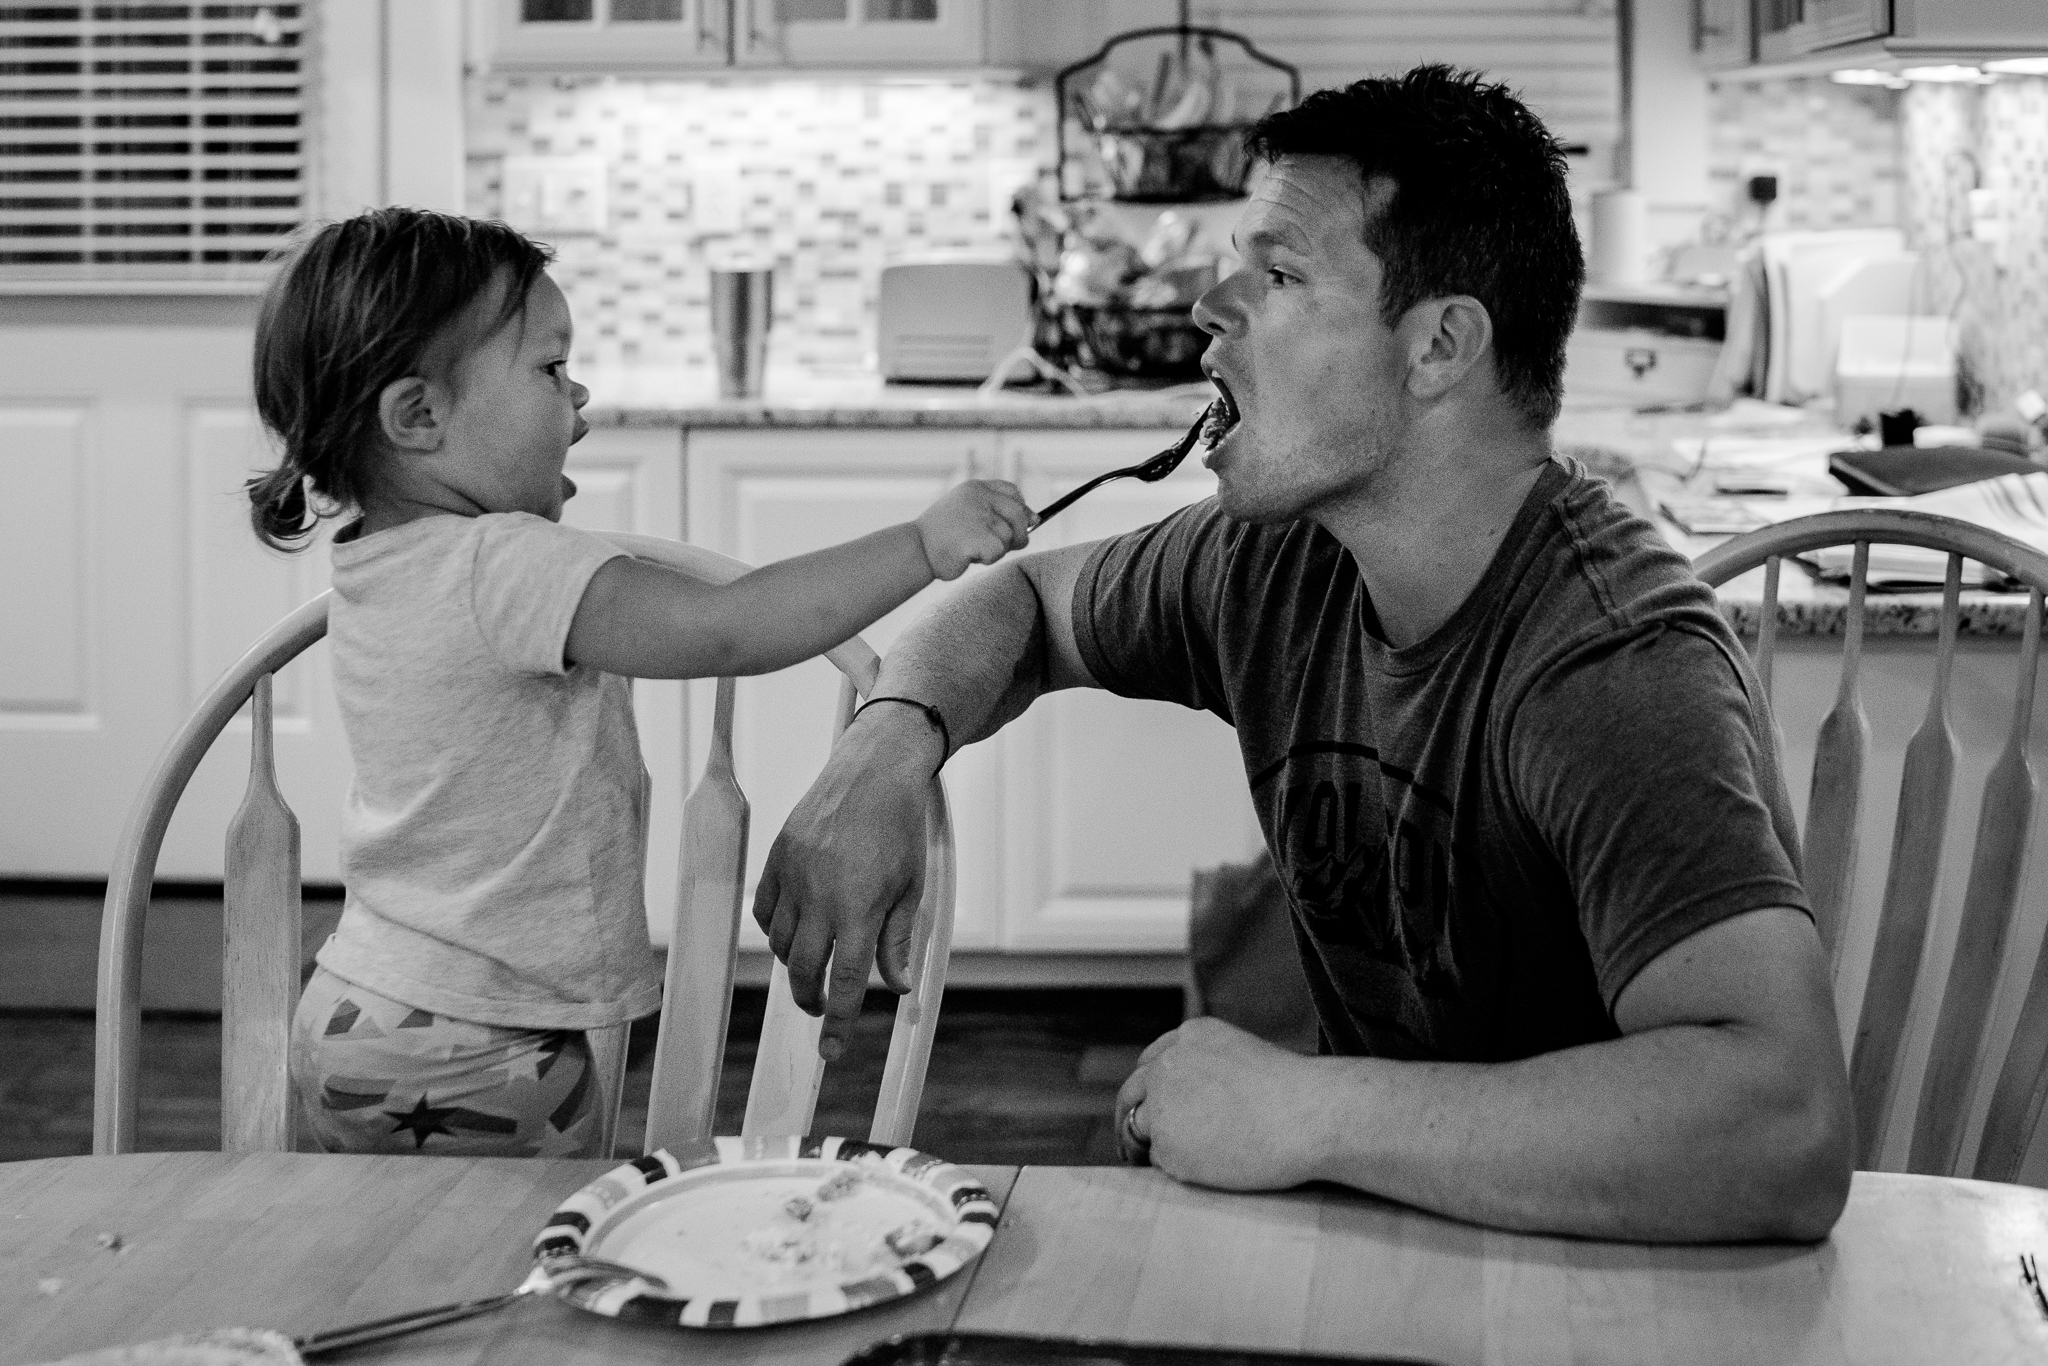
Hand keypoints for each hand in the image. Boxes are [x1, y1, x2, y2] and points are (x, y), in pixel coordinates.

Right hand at [752, 716, 934, 1059]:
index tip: (831, 1052)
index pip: (845, 982)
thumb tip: (897, 988)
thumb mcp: (912, 889)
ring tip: (815, 963)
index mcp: (860, 909)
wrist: (873, 770)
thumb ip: (898, 941)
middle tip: (822, 1008)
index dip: (839, 1023)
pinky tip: (794, 931)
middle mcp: (820, 897)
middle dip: (810, 999)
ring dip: (795, 963)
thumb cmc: (900, 831)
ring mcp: (793, 876)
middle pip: (802, 970)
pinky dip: (775, 930)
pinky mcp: (776, 858)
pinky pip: (764, 911)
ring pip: (780, 943)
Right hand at [914, 480, 1031, 580]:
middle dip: (1018, 534)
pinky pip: (998, 551)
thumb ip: (996, 513)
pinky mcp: (977, 536)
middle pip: (1018, 514)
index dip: (1022, 508)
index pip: (1012, 492)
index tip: (1026, 522)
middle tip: (1003, 547)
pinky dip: (988, 559)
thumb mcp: (967, 514)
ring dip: (997, 549)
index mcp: (975, 488)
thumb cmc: (942, 537)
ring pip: (1008, 537)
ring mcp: (978, 515)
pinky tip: (969, 556)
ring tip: (972, 549)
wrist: (915, 549)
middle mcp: (978, 497)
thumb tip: (1035, 520)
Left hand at [1115, 1016, 1328, 1189]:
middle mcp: (1167, 1065)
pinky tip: (1218, 1165)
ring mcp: (1162, 1105)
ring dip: (1160, 1144)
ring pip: (1142, 1129)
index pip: (1152, 1062)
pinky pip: (1161, 1162)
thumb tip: (1193, 1102)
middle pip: (1132, 1094)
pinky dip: (1181, 1167)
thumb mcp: (1245, 1057)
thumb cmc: (1296, 1093)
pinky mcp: (1166, 1145)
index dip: (1150, 1088)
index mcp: (1190, 1036)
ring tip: (1200, 1159)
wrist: (1308, 1115)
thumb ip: (1209, 1069)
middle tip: (1132, 1144)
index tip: (1150, 1106)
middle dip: (1130, 1118)